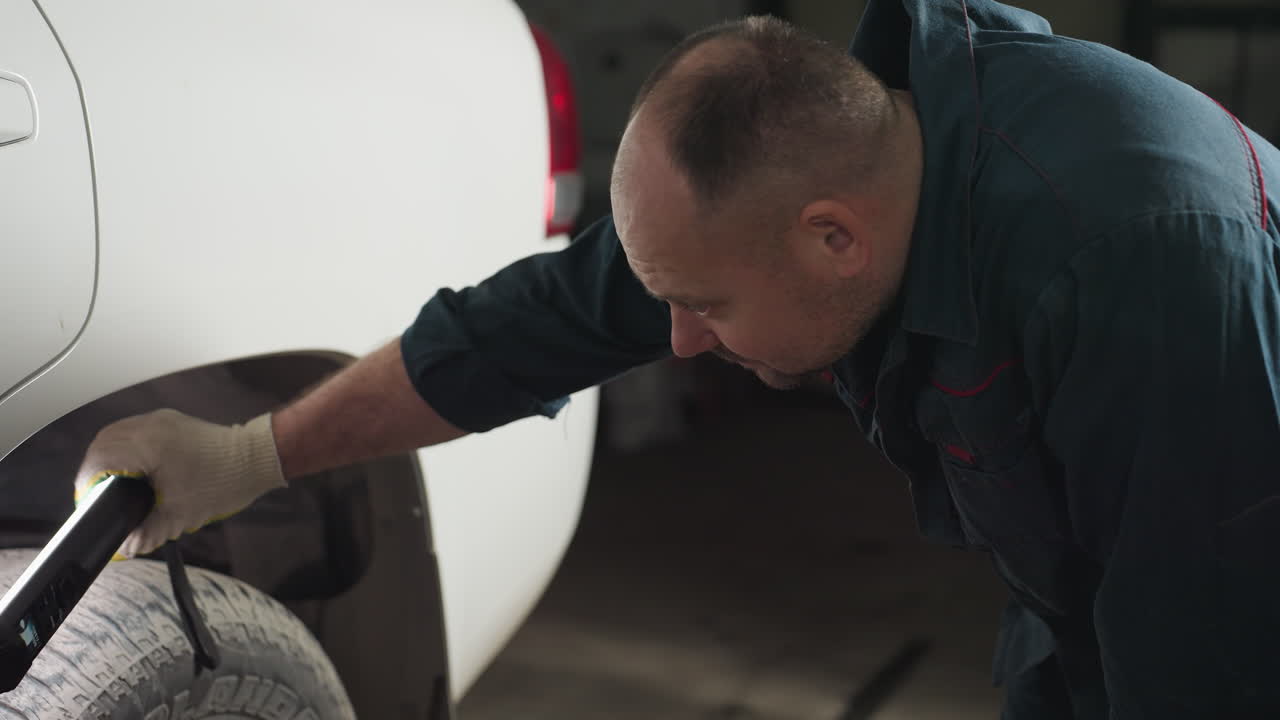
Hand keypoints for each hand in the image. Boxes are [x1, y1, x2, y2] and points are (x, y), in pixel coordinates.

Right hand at [75, 409, 285, 557]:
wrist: (258, 457)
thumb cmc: (224, 481)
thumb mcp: (181, 514)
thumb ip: (148, 532)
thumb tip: (127, 548)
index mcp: (147, 445)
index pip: (100, 459)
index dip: (88, 483)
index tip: (89, 502)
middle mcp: (150, 426)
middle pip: (103, 442)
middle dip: (95, 469)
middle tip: (96, 494)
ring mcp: (161, 420)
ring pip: (117, 433)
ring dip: (110, 456)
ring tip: (113, 483)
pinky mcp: (171, 421)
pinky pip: (136, 430)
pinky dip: (127, 447)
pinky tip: (134, 469)